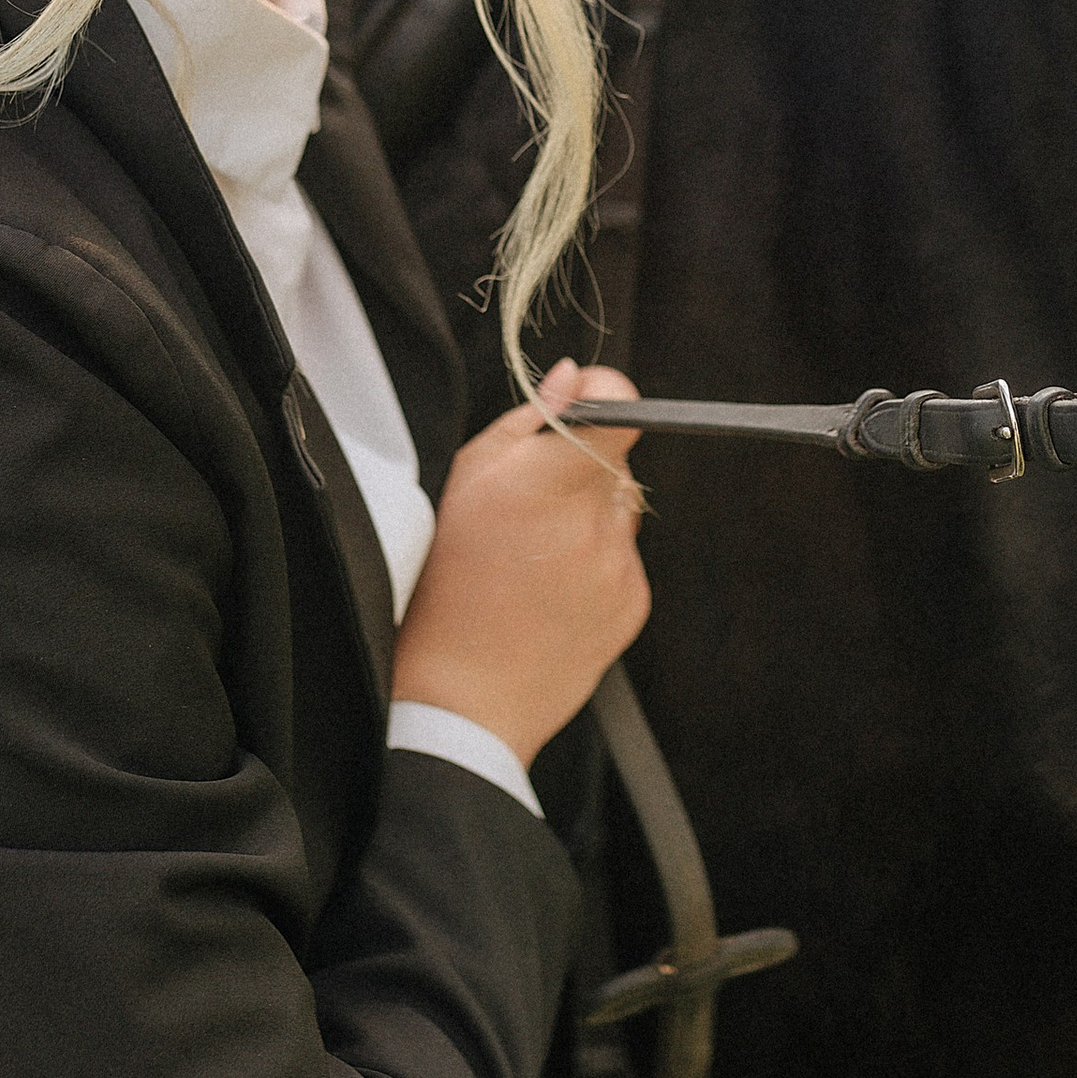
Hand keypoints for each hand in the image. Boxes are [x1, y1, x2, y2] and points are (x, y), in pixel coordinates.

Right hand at [393, 360, 648, 767]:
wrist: (460, 700)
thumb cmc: (442, 589)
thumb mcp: (460, 485)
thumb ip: (528, 422)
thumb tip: (574, 377)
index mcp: (545, 480)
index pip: (621, 408)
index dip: (607, 399)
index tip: (588, 410)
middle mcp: (591, 520)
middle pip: (617, 460)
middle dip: (584, 468)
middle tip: (530, 508)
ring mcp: (619, 565)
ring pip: (622, 509)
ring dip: (591, 517)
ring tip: (534, 556)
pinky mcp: (634, 603)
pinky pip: (625, 558)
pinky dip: (597, 564)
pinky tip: (551, 591)